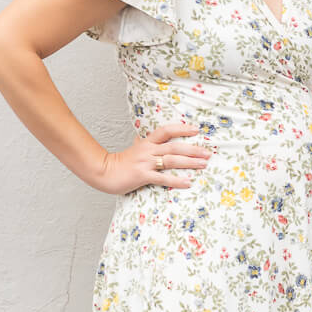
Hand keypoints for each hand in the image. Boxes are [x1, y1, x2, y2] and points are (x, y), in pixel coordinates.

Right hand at [95, 122, 209, 193]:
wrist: (103, 172)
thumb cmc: (119, 162)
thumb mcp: (133, 149)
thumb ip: (142, 144)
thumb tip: (144, 138)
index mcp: (146, 143)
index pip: (166, 131)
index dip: (181, 129)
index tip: (196, 129)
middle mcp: (147, 150)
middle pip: (174, 147)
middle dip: (193, 149)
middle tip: (208, 152)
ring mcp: (145, 163)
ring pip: (171, 160)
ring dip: (189, 162)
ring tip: (203, 164)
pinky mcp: (142, 176)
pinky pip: (162, 178)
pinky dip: (176, 180)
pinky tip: (187, 182)